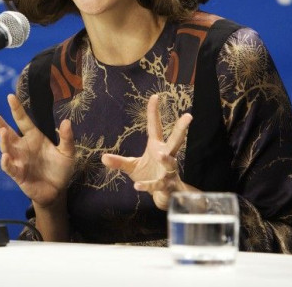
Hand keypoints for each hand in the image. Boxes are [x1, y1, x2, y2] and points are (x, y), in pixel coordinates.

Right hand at [0, 94, 74, 207]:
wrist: (57, 192)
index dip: (16, 109)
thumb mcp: (67, 153)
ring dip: (3, 140)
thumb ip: (67, 138)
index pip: (22, 120)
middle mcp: (22, 146)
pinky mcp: (18, 174)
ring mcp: (18, 160)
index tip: (10, 96)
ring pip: (6, 147)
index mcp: (34, 137)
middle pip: (6, 131)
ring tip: (3, 131)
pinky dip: (6, 162)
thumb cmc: (60, 170)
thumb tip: (66, 121)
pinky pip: (9, 167)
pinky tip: (6, 156)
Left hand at [101, 94, 193, 210]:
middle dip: (181, 128)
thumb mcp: (132, 166)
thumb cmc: (150, 175)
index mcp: (157, 146)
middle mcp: (166, 155)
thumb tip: (102, 157)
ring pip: (171, 162)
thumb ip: (119, 162)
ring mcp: (168, 171)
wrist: (163, 195)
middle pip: (176, 140)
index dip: (154, 112)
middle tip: (188, 115)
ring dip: (166, 159)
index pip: (155, 127)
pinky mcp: (166, 185)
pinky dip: (147, 185)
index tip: (155, 96)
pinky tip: (137, 186)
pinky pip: (157, 184)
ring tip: (160, 154)